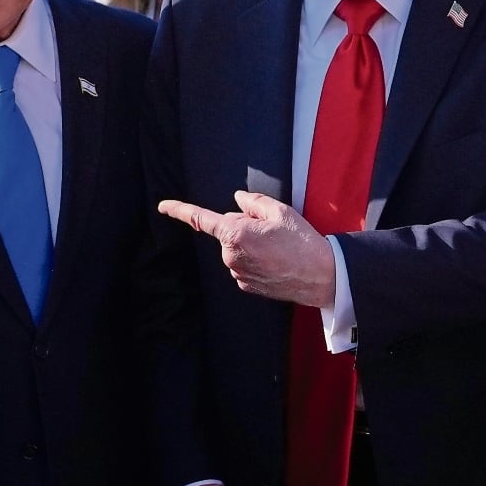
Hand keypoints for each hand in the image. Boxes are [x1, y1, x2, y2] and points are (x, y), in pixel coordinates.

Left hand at [158, 190, 335, 307]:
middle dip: (244, 226)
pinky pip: (243, 265)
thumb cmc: (302, 241)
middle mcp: (230, 256)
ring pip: (236, 249)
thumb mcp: (281, 211)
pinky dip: (255, 260)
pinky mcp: (246, 286)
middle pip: (228, 231)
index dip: (179, 210)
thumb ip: (253, 202)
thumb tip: (237, 199)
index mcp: (235, 234)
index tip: (162, 206)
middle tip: (272, 231)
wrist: (322, 277)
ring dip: (251, 244)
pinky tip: (276, 261)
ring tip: (279, 248)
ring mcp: (237, 273)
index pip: (200, 219)